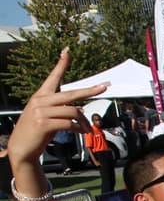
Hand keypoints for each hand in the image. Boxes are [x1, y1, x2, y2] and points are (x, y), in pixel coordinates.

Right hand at [10, 50, 104, 165]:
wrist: (22, 148)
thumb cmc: (36, 132)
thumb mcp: (47, 117)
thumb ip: (60, 110)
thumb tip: (80, 109)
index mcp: (40, 96)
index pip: (52, 77)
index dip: (61, 65)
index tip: (67, 52)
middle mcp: (40, 101)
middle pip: (71, 94)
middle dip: (90, 90)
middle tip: (104, 86)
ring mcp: (41, 112)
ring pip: (73, 111)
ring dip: (84, 122)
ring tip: (87, 129)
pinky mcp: (44, 124)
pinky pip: (70, 124)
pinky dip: (79, 128)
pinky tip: (81, 132)